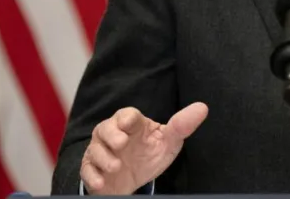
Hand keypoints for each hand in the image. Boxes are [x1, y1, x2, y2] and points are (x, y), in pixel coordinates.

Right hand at [80, 102, 208, 194]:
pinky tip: (101, 182)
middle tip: (121, 143)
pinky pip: (87, 170)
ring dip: (104, 158)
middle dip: (111, 134)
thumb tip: (202, 108)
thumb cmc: (150, 153)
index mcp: (132, 124)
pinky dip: (92, 176)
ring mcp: (101, 151)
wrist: (133, 179)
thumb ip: (182, 126)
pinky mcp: (92, 169)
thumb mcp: (168, 142)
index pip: (127, 115)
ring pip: (94, 149)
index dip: (127, 118)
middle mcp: (113, 134)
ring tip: (116, 166)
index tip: (130, 123)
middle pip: (105, 128)